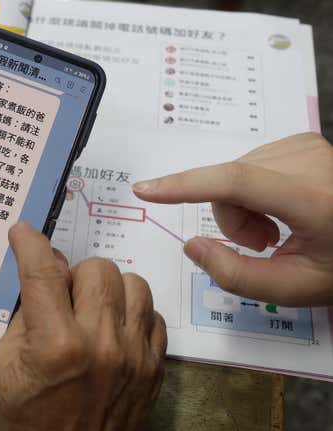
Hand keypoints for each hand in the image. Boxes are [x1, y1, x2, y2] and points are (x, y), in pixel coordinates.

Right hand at [0, 222, 165, 430]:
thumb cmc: (23, 419)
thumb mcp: (0, 365)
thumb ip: (23, 313)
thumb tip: (45, 267)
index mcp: (55, 344)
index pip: (43, 273)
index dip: (30, 244)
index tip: (23, 232)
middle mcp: (101, 344)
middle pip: (99, 269)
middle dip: (74, 274)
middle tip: (62, 295)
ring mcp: (135, 356)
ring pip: (134, 284)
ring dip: (108, 290)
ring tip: (92, 311)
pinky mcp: (155, 368)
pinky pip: (154, 316)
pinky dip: (133, 315)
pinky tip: (114, 331)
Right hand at [133, 132, 332, 305]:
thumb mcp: (292, 288)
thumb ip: (236, 275)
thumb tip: (191, 245)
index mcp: (312, 200)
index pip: (236, 183)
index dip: (185, 186)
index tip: (146, 190)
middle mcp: (310, 162)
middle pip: (229, 185)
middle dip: (230, 220)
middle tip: (261, 244)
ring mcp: (306, 145)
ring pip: (234, 174)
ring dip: (242, 206)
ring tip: (276, 227)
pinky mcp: (302, 140)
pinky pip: (248, 165)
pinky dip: (252, 190)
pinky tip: (279, 207)